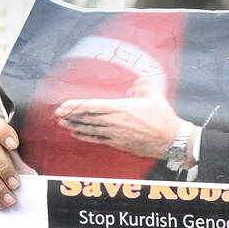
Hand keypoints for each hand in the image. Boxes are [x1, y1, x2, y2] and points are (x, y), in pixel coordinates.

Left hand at [55, 77, 183, 158]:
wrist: (171, 140)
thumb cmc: (163, 118)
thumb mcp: (154, 96)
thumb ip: (142, 86)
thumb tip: (138, 83)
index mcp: (122, 108)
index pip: (92, 106)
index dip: (76, 106)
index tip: (64, 105)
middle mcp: (116, 122)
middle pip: (87, 118)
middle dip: (70, 116)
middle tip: (57, 114)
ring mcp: (116, 135)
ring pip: (90, 130)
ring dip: (75, 126)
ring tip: (63, 123)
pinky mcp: (119, 144)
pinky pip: (98, 140)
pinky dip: (86, 137)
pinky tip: (78, 135)